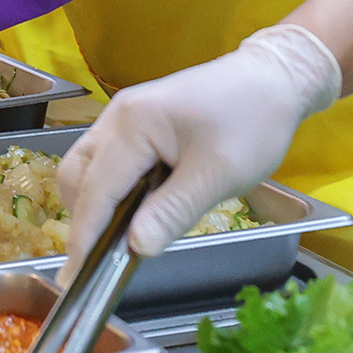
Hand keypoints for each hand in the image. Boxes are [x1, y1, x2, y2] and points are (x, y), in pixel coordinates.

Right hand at [56, 24, 340, 280]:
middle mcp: (117, 117)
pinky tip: (133, 210)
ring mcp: (124, 116)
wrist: (273, 78)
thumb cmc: (252, 122)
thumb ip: (173, 211)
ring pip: (88, 167)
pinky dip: (109, 189)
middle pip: (78, 175)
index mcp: (132, 125)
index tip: (78, 274)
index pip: (96, 189)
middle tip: (100, 260)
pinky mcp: (137, 122)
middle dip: (83, 219)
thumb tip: (136, 248)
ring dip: (94, 204)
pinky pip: (107, 160)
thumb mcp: (218, 173)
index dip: (85, 234)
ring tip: (114, 239)